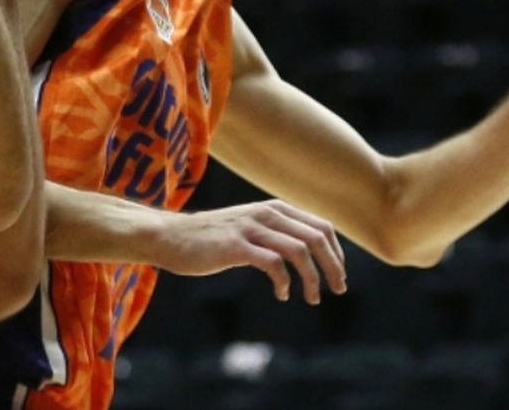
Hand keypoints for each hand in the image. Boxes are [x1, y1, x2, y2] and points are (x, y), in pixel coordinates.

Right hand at [155, 200, 346, 304]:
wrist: (169, 236)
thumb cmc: (210, 238)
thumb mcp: (248, 228)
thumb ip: (273, 234)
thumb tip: (305, 253)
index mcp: (274, 209)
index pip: (321, 226)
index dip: (336, 252)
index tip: (338, 275)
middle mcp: (266, 214)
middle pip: (316, 238)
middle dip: (333, 266)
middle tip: (338, 290)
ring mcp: (250, 228)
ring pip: (299, 250)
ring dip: (312, 278)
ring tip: (312, 298)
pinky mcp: (235, 246)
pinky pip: (272, 264)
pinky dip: (284, 282)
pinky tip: (281, 295)